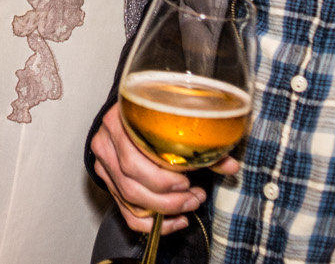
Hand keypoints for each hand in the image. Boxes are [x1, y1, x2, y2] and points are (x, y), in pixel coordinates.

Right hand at [89, 102, 236, 234]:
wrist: (133, 110)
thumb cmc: (153, 116)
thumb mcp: (172, 122)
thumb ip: (201, 144)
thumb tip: (230, 165)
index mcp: (118, 121)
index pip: (134, 159)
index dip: (162, 177)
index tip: (188, 180)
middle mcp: (106, 144)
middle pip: (132, 183)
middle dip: (167, 198)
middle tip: (194, 197)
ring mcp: (104, 166)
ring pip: (130, 200)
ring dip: (164, 210)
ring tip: (190, 205)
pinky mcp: (109, 184)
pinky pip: (128, 213)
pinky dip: (152, 224)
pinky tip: (175, 221)